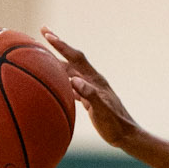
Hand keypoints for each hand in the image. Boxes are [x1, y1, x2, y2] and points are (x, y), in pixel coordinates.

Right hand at [41, 30, 137, 149]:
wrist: (126, 135)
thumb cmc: (114, 125)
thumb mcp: (101, 110)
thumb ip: (89, 95)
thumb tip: (75, 81)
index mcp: (94, 80)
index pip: (76, 58)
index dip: (61, 45)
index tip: (47, 34)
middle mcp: (92, 81)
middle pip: (72, 59)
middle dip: (57, 46)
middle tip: (43, 32)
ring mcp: (91, 89)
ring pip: (71, 71)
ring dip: (57, 63)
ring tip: (43, 57)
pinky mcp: (89, 99)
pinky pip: (72, 85)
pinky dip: (62, 80)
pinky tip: (55, 81)